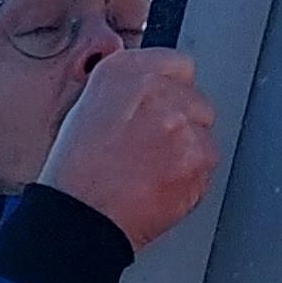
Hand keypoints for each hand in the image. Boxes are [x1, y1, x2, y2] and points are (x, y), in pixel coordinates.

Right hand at [38, 47, 215, 249]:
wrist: (80, 217)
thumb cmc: (74, 175)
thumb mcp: (87, 110)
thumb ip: (127, 93)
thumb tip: (152, 95)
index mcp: (125, 71)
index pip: (179, 65)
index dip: (173, 91)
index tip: (166, 110)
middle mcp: (156, 90)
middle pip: (197, 100)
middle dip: (183, 124)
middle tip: (154, 151)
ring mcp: (181, 123)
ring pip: (204, 134)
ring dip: (188, 154)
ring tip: (153, 174)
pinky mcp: (199, 157)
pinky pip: (207, 167)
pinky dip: (191, 182)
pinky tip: (161, 189)